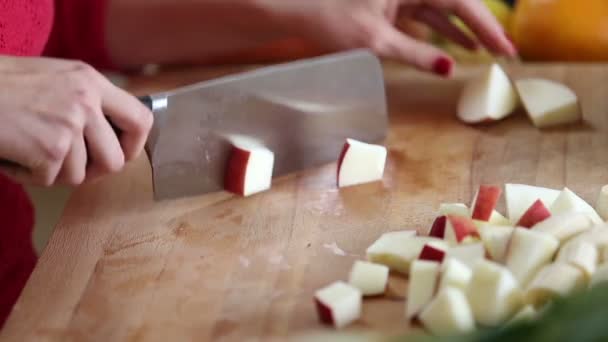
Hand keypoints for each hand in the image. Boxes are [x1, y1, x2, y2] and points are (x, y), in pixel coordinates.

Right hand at [0, 56, 152, 185]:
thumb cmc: (1, 85)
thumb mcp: (54, 79)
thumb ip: (86, 102)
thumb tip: (112, 135)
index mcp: (91, 81)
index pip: (141, 119)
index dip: (134, 145)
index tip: (120, 154)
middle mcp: (87, 101)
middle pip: (115, 161)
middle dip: (92, 173)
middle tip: (66, 166)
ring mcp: (70, 125)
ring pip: (79, 177)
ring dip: (52, 173)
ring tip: (27, 150)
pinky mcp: (51, 149)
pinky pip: (49, 180)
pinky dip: (27, 175)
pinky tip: (12, 154)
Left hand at [265, 0, 515, 75]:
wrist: (301, 12)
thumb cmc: (332, 20)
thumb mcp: (376, 41)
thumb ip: (415, 54)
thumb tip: (450, 67)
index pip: (461, 1)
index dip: (487, 26)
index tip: (506, 49)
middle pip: (458, 2)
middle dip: (483, 27)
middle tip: (506, 53)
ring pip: (445, 9)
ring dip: (467, 30)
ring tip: (490, 52)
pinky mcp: (396, 3)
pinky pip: (428, 15)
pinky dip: (444, 30)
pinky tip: (461, 46)